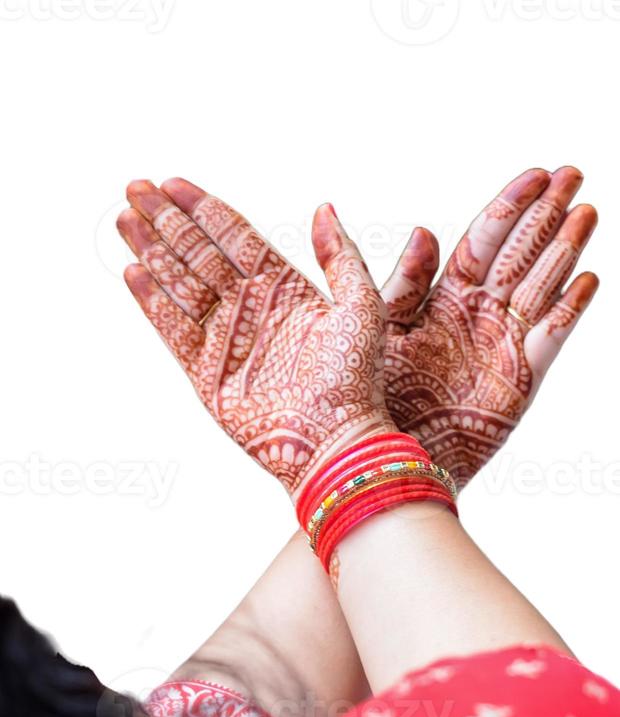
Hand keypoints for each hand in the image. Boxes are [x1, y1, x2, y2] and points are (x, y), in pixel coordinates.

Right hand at [118, 189, 412, 495]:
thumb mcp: (361, 307)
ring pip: (181, 285)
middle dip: (168, 220)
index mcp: (285, 289)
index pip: (236, 236)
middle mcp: (251, 309)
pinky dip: (153, 302)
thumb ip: (341, 257)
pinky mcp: (206, 374)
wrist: (334, 441)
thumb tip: (324, 208)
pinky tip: (133, 272)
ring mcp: (226, 340)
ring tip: (125, 219)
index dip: (204, 208)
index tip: (174, 182)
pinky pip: (174, 331)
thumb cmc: (355, 379)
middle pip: (200, 253)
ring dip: (153, 251)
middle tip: (136, 188)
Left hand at [384, 167, 597, 486]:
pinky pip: (547, 340)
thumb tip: (423, 231)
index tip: (537, 172)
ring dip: (564, 251)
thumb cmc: (371, 394)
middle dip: (546, 215)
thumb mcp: (379, 327)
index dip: (510, 206)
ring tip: (587, 213)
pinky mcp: (517, 383)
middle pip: (520, 256)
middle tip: (574, 175)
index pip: (483, 241)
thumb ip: (405, 282)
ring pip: (540, 288)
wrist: (380, 456)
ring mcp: (501, 347)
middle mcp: (477, 317)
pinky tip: (586, 279)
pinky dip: (566, 311)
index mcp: (444, 298)